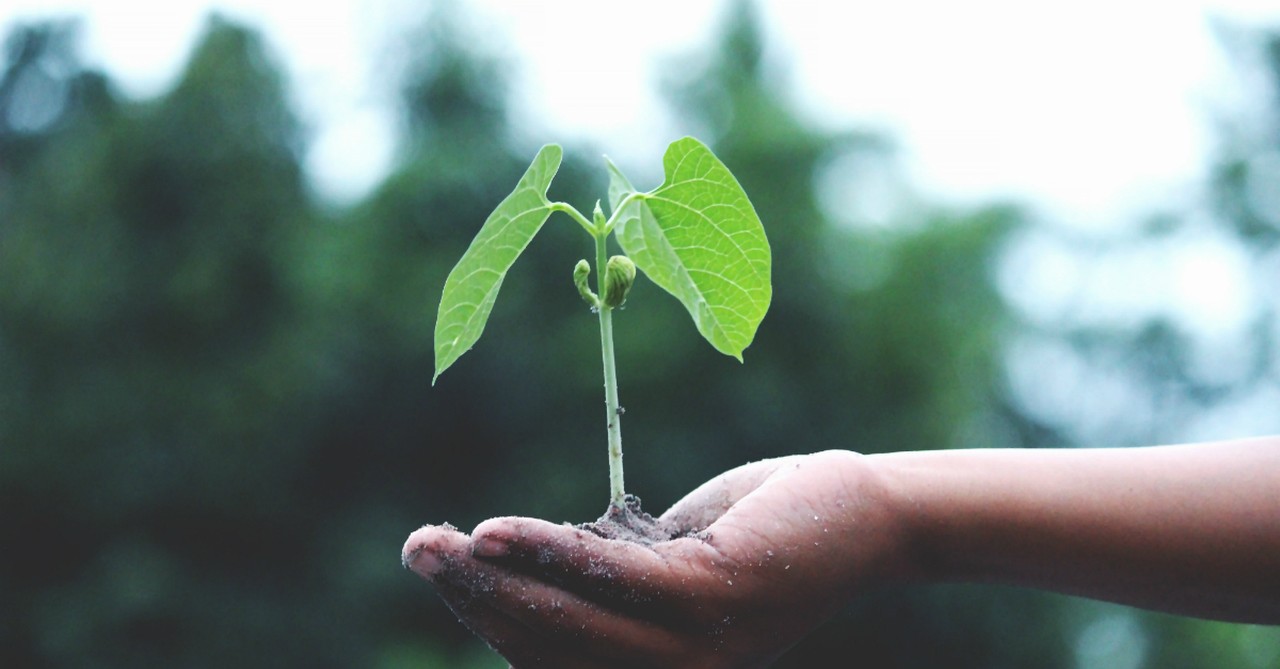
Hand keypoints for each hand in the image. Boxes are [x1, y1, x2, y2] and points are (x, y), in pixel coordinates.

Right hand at [402, 450, 909, 667]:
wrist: (863, 515)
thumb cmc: (764, 533)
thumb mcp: (671, 561)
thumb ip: (609, 578)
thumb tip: (527, 565)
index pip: (552, 661)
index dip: (489, 619)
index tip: (443, 568)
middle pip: (547, 647)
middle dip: (473, 599)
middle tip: (416, 548)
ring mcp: (695, 648)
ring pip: (567, 621)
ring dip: (491, 580)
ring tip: (434, 543)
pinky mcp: (712, 598)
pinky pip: (610, 579)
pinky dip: (547, 553)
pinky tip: (495, 531)